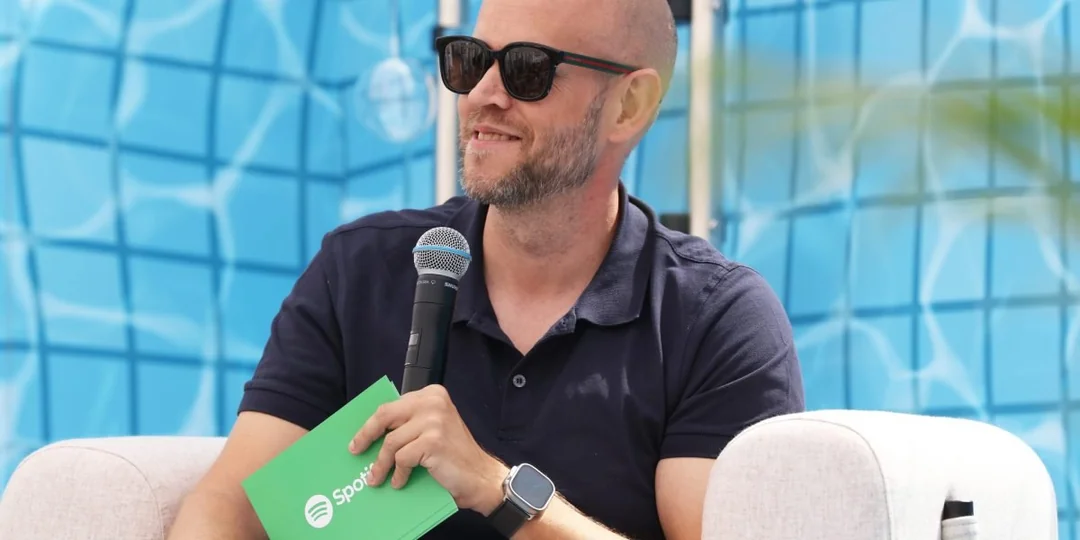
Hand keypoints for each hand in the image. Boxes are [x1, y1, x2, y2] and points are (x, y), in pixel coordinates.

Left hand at [348, 385, 507, 514]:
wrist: (481, 476)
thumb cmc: (454, 456)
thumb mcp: (433, 428)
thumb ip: (410, 423)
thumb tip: (373, 433)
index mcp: (432, 394)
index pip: (391, 405)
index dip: (372, 423)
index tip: (359, 437)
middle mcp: (433, 402)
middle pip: (385, 416)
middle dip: (366, 436)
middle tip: (356, 451)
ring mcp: (434, 420)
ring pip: (391, 442)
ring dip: (381, 463)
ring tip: (376, 477)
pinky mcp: (433, 441)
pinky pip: (402, 458)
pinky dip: (398, 473)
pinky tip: (399, 481)